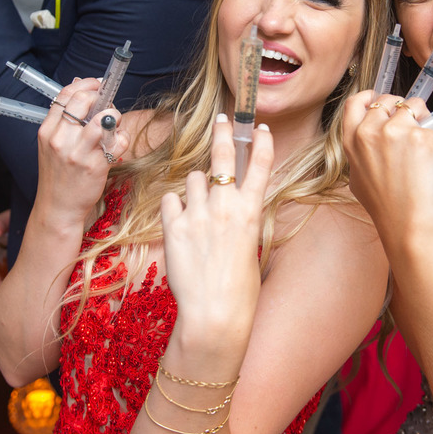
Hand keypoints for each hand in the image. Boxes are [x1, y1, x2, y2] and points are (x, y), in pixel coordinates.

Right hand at [33, 78, 128, 232]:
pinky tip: (117, 145)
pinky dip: (123, 139)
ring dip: (115, 117)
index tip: (99, 84)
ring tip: (113, 126)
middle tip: (108, 108)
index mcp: (48, 131)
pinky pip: (118, 141)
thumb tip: (80, 86)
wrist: (57, 208)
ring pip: (104, 118)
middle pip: (85, 100)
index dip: (87, 84)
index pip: (67, 94)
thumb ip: (64, 118)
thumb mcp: (52, 144)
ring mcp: (78, 153)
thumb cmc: (58, 175)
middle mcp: (60, 139)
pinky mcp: (95, 166)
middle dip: (102, 98)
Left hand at [159, 115, 273, 349]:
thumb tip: (230, 207)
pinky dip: (175, 208)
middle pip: (223, 157)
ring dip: (196, 188)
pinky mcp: (174, 227)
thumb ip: (240, 221)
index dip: (261, 142)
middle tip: (222, 119)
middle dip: (223, 133)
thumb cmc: (239, 290)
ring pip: (193, 180)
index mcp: (250, 212)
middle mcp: (225, 207)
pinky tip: (180, 223)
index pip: (260, 166)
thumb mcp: (249, 248)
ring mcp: (198, 214)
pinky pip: (171, 202)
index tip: (259, 127)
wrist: (214, 314)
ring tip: (198, 209)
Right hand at [342, 91, 432, 249]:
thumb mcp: (358, 177)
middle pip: (389, 100)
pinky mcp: (421, 137)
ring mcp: (396, 132)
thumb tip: (372, 137)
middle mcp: (371, 131)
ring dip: (423, 120)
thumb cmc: (385, 207)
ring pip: (415, 107)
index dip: (370, 97)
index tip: (379, 98)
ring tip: (424, 146)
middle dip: (403, 109)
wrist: (406, 224)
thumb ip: (362, 151)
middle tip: (412, 125)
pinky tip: (430, 164)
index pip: (356, 102)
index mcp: (352, 141)